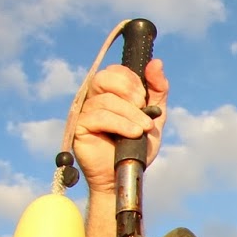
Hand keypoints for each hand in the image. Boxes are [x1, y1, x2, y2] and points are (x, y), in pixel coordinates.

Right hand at [72, 58, 168, 193]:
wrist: (126, 174)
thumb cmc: (137, 146)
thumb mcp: (155, 117)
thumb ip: (158, 91)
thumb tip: (156, 62)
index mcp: (110, 92)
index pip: (116, 70)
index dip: (133, 80)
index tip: (144, 99)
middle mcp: (94, 98)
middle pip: (106, 78)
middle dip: (130, 92)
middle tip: (142, 109)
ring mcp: (84, 111)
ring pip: (107, 100)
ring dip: (131, 115)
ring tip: (142, 130)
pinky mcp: (79, 126)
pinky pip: (98, 116)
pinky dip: (120, 124)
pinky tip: (132, 134)